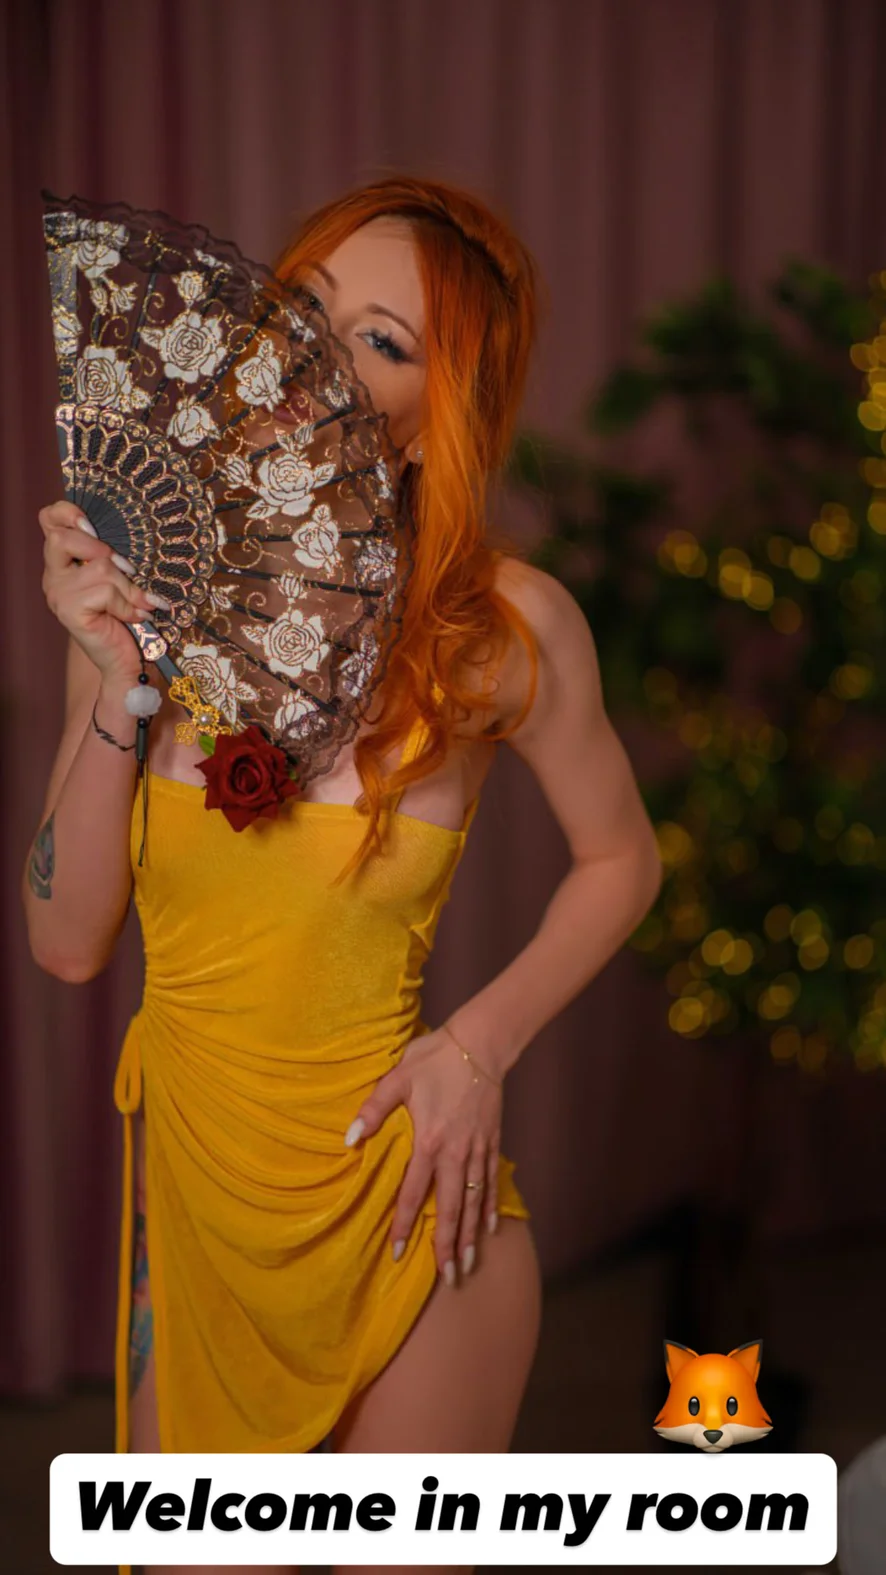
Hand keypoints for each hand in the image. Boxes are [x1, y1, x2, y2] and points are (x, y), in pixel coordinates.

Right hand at [38, 499, 168, 685]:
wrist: (122, 660)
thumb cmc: (123, 616)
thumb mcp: (117, 579)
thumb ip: (110, 556)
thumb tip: (129, 533)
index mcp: (62, 562)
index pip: (49, 520)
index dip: (67, 512)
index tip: (92, 525)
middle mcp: (53, 576)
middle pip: (62, 539)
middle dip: (99, 550)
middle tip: (124, 570)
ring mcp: (58, 595)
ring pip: (99, 568)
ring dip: (127, 587)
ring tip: (138, 603)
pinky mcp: (70, 612)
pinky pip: (106, 593)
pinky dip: (128, 605)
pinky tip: (135, 616)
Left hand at [344, 1025, 501, 1286]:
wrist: (480, 1044)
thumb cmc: (434, 1059)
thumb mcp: (397, 1079)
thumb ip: (373, 1110)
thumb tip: (349, 1139)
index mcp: (428, 1141)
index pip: (414, 1193)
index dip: (406, 1225)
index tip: (400, 1253)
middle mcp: (454, 1153)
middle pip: (450, 1209)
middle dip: (447, 1245)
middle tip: (448, 1278)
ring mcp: (476, 1149)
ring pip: (473, 1202)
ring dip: (471, 1235)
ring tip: (468, 1264)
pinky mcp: (491, 1142)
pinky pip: (490, 1182)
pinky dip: (490, 1206)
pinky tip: (489, 1227)